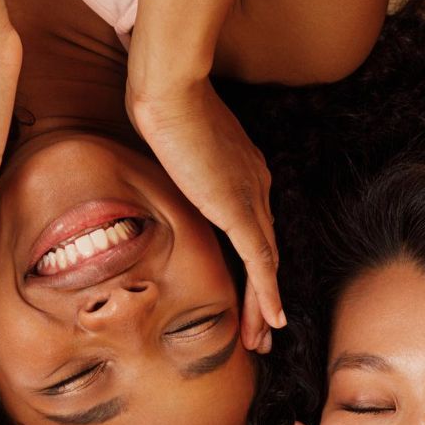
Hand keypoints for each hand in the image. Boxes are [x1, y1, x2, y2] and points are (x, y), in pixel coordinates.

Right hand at [126, 75, 283, 352]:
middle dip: (263, 294)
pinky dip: (268, 294)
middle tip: (262, 329)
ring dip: (264, 305)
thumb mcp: (168, 133)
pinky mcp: (239, 209)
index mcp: (243, 169)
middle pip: (265, 250)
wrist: (168, 86)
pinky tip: (271, 321)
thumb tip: (152, 155)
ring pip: (266, 263)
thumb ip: (171, 153)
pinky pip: (260, 262)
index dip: (253, 262)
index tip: (247, 289)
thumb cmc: (159, 98)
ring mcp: (250, 197)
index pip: (252, 226)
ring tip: (261, 338)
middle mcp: (256, 185)